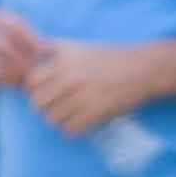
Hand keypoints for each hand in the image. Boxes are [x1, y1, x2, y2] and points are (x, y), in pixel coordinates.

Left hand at [23, 39, 160, 133]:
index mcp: (63, 60)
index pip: (31, 81)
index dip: (36, 90)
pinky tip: (82, 122)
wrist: (144, 69)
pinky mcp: (96, 113)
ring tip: (71, 115)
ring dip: (59, 120)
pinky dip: (73, 130)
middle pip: (38, 103)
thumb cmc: (111, 58)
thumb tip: (33, 57)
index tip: (46, 92)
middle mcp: (70, 77)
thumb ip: (54, 50)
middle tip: (58, 107)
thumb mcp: (80, 47)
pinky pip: (70, 130)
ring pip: (52, 119)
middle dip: (45, 107)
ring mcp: (82, 96)